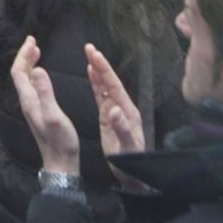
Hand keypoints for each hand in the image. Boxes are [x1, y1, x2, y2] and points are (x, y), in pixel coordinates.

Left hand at [10, 36, 80, 176]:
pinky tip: (42, 73)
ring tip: (36, 51)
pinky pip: (32, 86)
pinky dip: (35, 74)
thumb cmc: (60, 141)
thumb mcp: (54, 115)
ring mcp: (32, 107)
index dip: (23, 54)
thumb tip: (38, 69)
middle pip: (19, 74)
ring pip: (25, 80)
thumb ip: (46, 93)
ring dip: (28, 64)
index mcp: (29, 100)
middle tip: (33, 41)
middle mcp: (27, 102)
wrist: (61, 163)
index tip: (32, 40)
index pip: (19, 72)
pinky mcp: (38, 111)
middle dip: (24, 55)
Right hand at [84, 43, 144, 160]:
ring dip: (97, 71)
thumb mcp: (126, 148)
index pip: (115, 87)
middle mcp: (123, 108)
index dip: (105, 71)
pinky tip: (90, 73)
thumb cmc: (131, 163)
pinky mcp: (108, 117)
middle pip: (110, 82)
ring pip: (105, 86)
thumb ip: (122, 128)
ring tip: (88, 54)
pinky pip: (101, 96)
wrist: (133, 175)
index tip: (96, 56)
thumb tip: (114, 109)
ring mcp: (115, 112)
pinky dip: (95, 84)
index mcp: (128, 112)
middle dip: (100, 64)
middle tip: (89, 47)